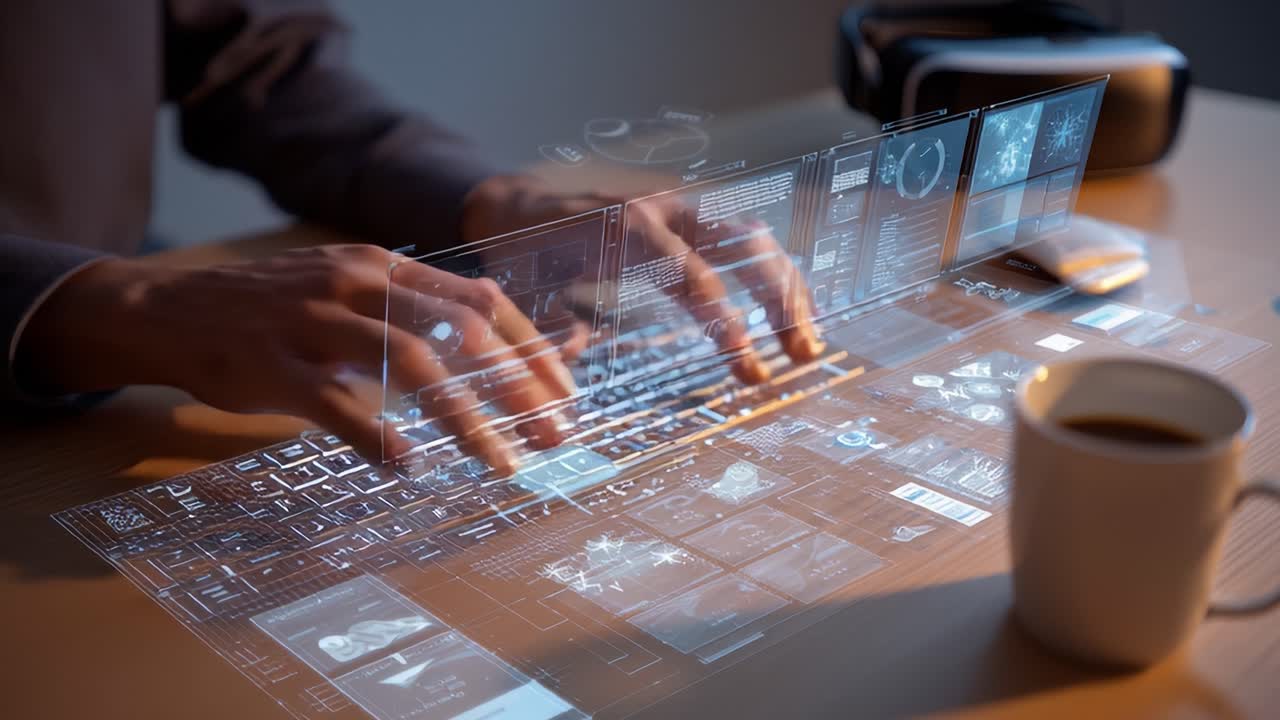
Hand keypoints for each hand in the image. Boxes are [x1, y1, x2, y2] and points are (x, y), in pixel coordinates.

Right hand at [17, 245, 577, 472]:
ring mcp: (314, 322)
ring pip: (408, 363)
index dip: (529, 345)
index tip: (563, 391)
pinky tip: (406, 466)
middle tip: (552, 432)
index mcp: (383, 264)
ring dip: (465, 416)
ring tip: (501, 461)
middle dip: (517, 383)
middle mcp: (357, 283)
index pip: (478, 299)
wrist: (166, 308)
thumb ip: (410, 308)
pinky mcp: (272, 365)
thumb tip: (488, 338)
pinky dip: (375, 436)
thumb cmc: (273, 308)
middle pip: (458, 328)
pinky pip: (335, 403)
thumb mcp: (348, 288)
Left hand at [461, 175, 823, 382]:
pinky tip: (797, 314)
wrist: (521, 202)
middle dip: (778, 300)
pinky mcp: (694, 215)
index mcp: (625, 228)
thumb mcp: (530, 293)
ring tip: (808, 347)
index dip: (725, 323)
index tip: (748, 366)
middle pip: (743, 245)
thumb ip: (553, 330)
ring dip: (788, 289)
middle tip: (801, 357)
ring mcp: (684, 207)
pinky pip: (746, 239)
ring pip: (754, 238)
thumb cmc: (526, 252)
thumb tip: (570, 362)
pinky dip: (775, 274)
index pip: (693, 277)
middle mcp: (664, 208)